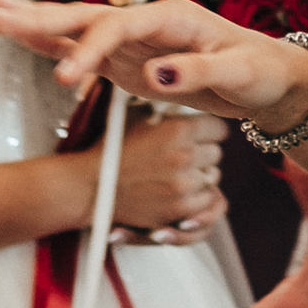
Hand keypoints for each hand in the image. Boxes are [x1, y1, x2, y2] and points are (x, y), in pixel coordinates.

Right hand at [0, 0, 307, 133]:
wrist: (271, 77)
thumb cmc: (260, 72)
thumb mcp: (238, 75)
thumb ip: (195, 74)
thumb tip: (154, 78)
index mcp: (173, 17)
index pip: (119, 27)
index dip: (89, 48)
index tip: (66, 79)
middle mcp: (148, 23)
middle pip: (87, 16)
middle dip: (42, 17)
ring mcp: (135, 41)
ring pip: (78, 29)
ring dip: (37, 23)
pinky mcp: (130, 62)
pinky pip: (85, 50)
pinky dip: (54, 45)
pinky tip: (24, 38)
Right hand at [107, 107, 227, 238]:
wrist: (89, 186)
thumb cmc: (111, 148)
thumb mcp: (138, 115)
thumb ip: (168, 109)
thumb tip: (187, 98)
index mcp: (178, 129)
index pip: (219, 128)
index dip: (209, 130)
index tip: (200, 134)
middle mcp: (185, 156)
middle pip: (216, 153)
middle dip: (203, 152)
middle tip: (184, 154)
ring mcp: (183, 184)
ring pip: (212, 176)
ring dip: (200, 174)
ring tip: (177, 172)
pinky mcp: (178, 208)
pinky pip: (205, 199)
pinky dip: (195, 196)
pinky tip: (177, 189)